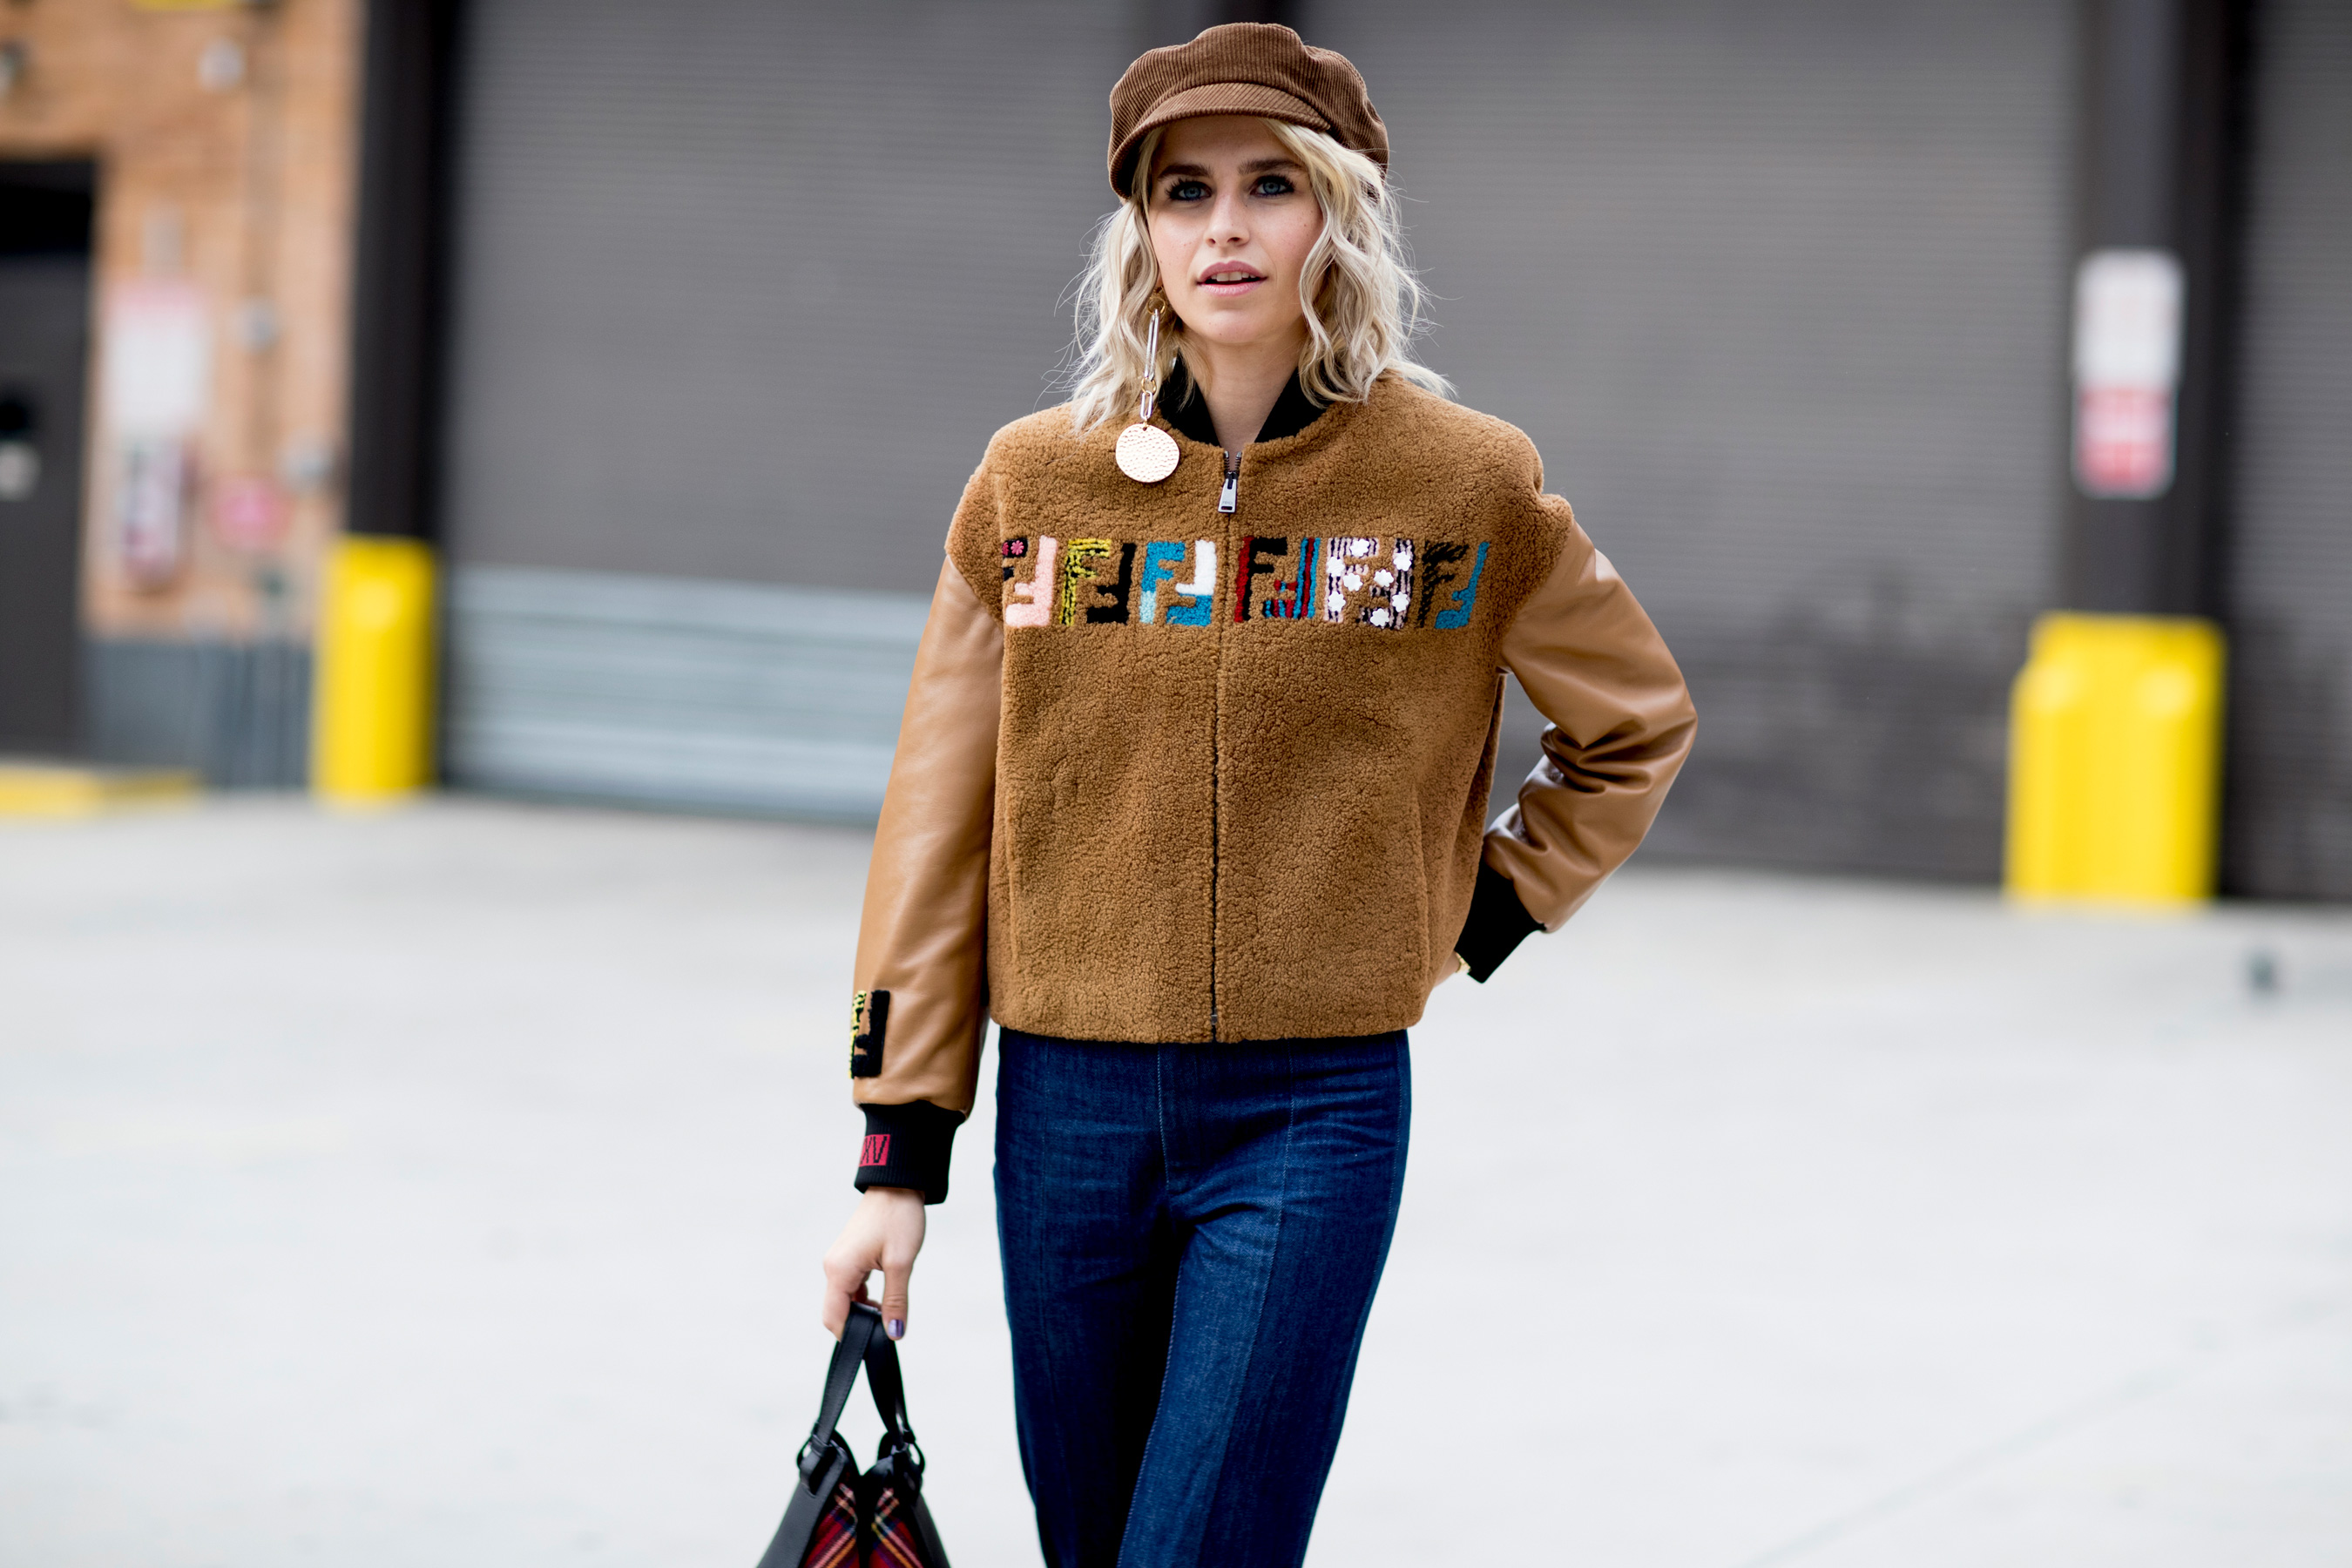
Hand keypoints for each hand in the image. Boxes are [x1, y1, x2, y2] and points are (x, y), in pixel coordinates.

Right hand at [821, 1186, 925, 1339]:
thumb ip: (896, 1301)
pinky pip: (849, 1287)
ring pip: (843, 1300)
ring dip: (862, 1311)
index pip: (834, 1318)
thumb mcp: (901, 1263)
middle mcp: (833, 1267)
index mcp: (839, 1270)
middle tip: (885, 1328)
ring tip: (889, 1311)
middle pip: (836, 1312)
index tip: (874, 1344)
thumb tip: (894, 1333)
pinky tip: (884, 1298)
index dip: (851, 1336)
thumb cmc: (898, 1218)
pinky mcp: (848, 1257)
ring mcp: (839, 1261)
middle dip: (857, 1325)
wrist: (897, 1185)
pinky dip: (863, 1298)